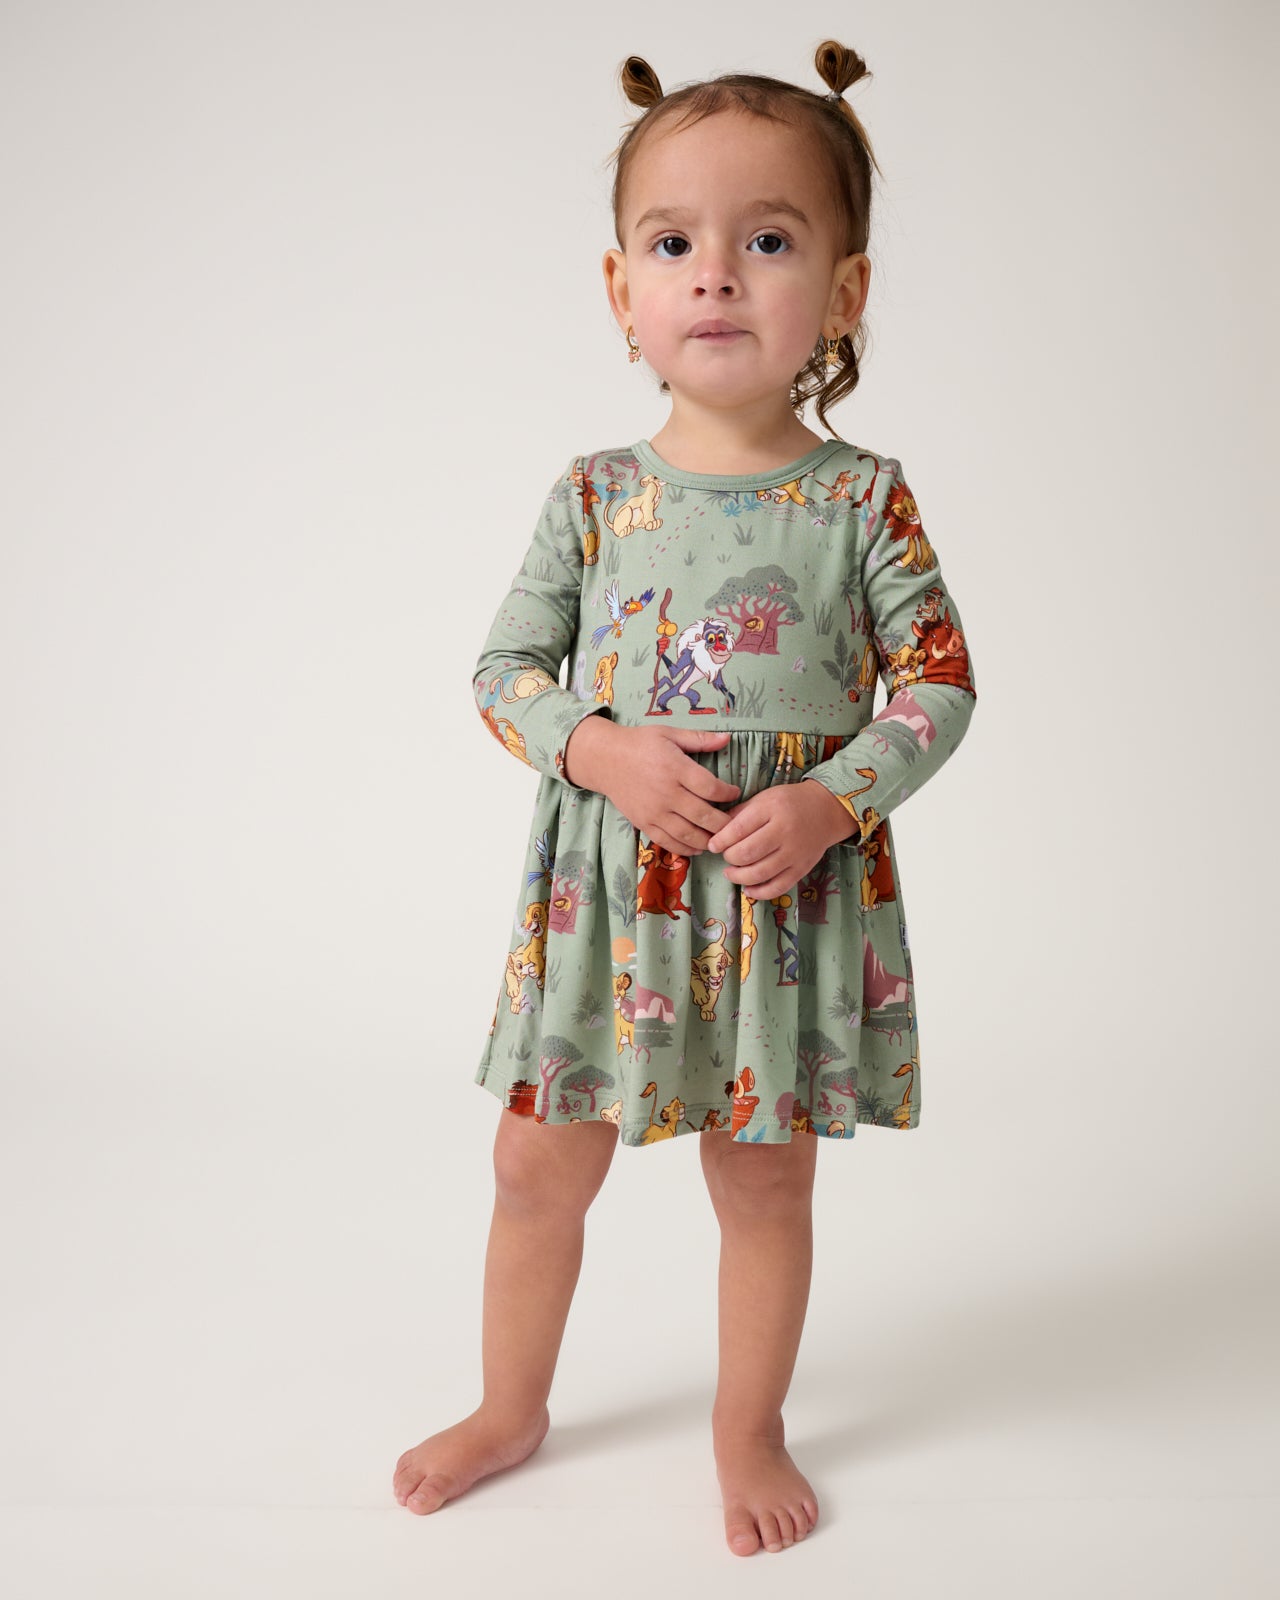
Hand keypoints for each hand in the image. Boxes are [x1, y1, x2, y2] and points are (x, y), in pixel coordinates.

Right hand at [564, 720, 741, 855]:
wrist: (604, 759)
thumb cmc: (639, 743)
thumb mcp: (669, 733)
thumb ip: (699, 739)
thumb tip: (727, 738)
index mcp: (674, 768)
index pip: (710, 787)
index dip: (728, 793)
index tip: (735, 793)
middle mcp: (666, 793)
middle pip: (703, 815)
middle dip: (724, 823)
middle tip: (736, 823)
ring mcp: (654, 811)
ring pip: (688, 834)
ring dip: (708, 840)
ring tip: (720, 838)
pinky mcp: (644, 823)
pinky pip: (668, 842)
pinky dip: (686, 848)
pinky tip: (698, 847)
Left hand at [707, 781, 856, 899]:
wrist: (826, 810)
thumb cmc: (788, 803)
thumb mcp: (763, 799)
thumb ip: (739, 814)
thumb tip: (715, 833)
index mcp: (772, 809)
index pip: (738, 829)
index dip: (720, 841)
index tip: (713, 845)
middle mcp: (784, 831)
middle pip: (747, 853)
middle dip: (729, 858)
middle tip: (726, 856)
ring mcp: (795, 853)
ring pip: (760, 873)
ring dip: (739, 877)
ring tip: (731, 872)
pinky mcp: (802, 869)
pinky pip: (777, 887)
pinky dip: (759, 892)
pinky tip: (748, 889)